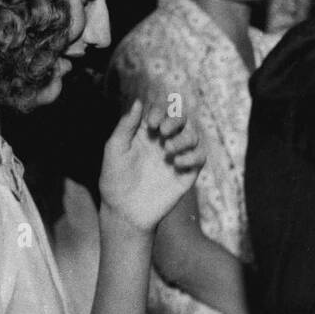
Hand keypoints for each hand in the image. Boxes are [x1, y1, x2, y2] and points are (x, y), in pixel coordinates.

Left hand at [99, 98, 205, 232]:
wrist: (125, 212)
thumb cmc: (115, 180)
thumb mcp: (114, 149)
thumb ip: (126, 125)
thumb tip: (138, 101)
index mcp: (146, 133)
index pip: (161, 111)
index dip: (160, 110)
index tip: (151, 123)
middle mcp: (164, 141)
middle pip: (181, 119)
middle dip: (175, 119)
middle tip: (163, 131)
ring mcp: (177, 156)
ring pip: (193, 136)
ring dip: (184, 138)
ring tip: (169, 150)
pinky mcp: (187, 173)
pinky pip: (200, 157)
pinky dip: (193, 156)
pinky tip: (177, 164)